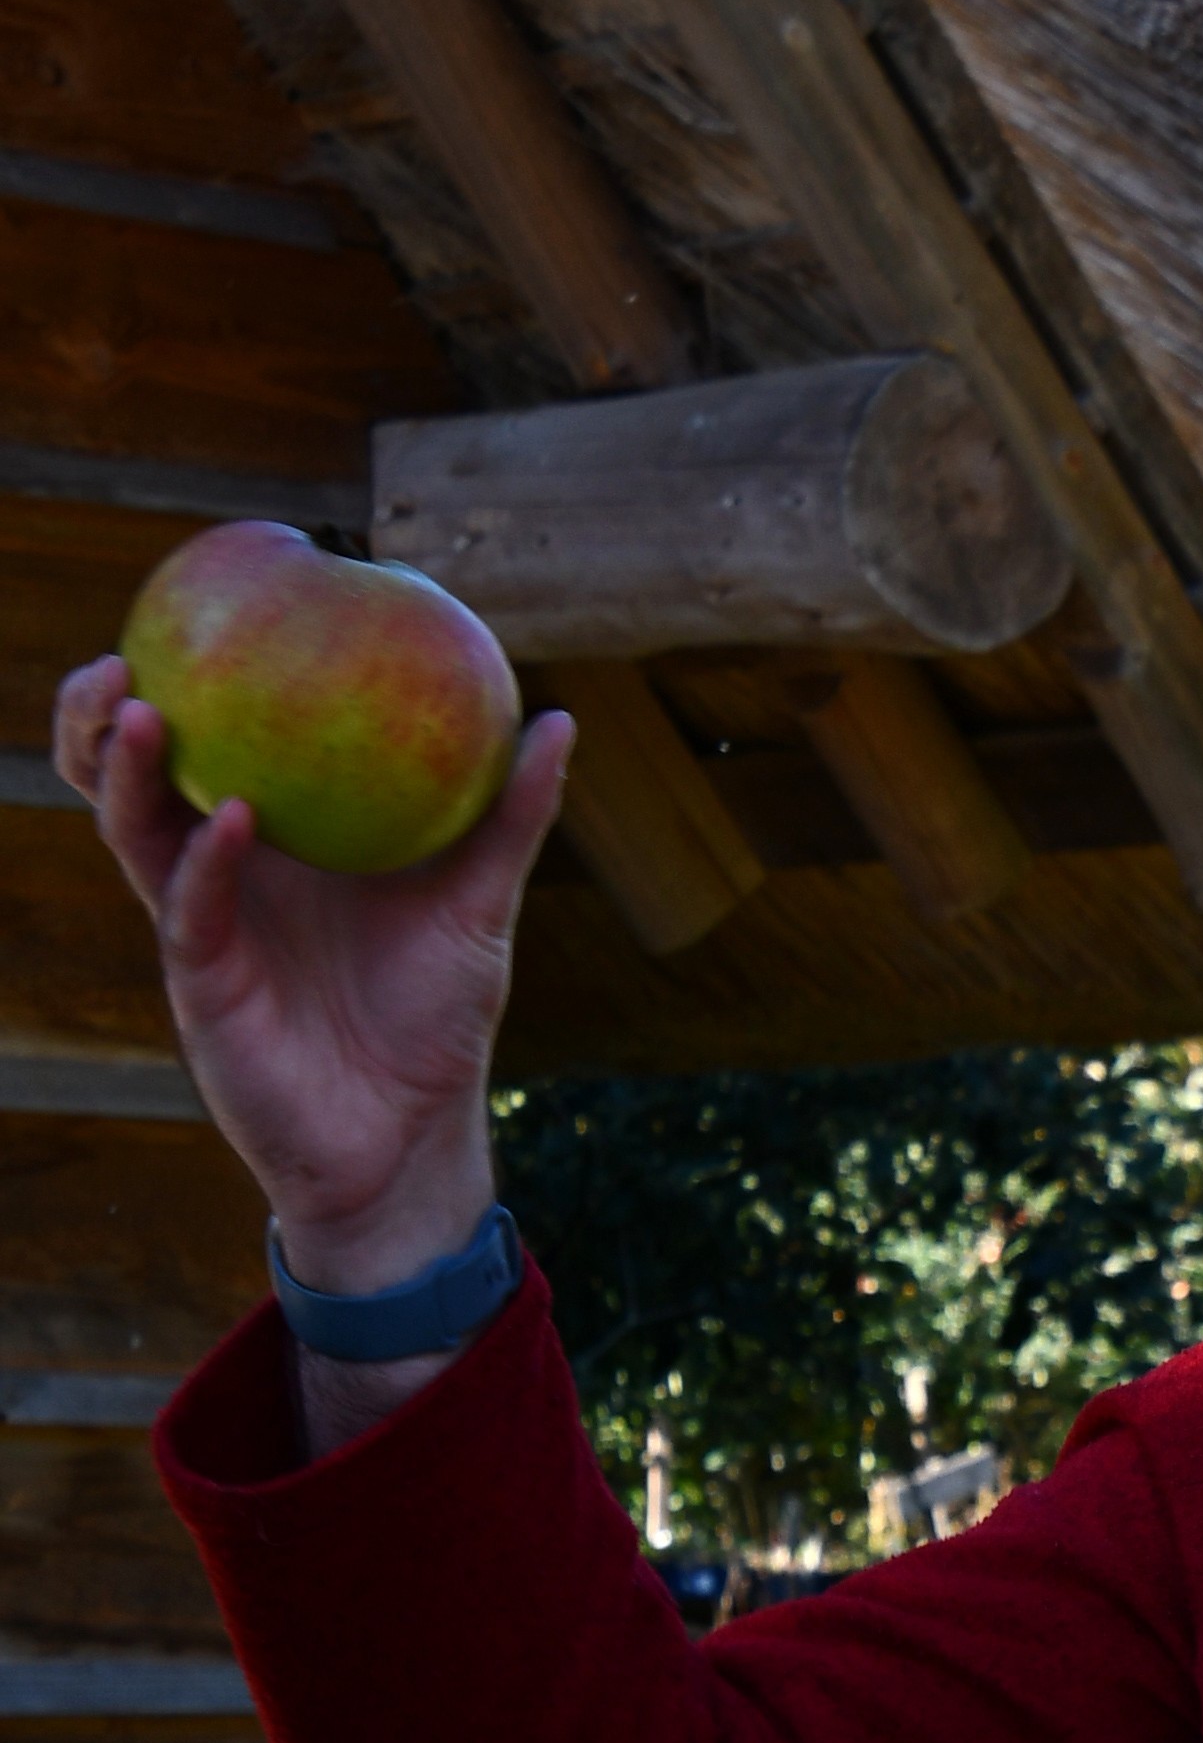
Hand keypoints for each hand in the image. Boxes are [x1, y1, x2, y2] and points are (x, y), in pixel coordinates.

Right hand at [55, 654, 568, 1295]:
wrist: (410, 1134)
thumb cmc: (436, 1016)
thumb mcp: (481, 903)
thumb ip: (511, 817)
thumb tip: (558, 715)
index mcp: (274, 840)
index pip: (207, 744)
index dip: (181, 680)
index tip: (191, 608)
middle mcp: (222, 871)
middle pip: (131, 776)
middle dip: (104, 712)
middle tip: (120, 658)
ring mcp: (203, 923)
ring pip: (133, 831)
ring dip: (127, 768)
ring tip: (142, 707)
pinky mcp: (203, 983)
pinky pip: (192, 909)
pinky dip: (206, 860)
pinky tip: (233, 818)